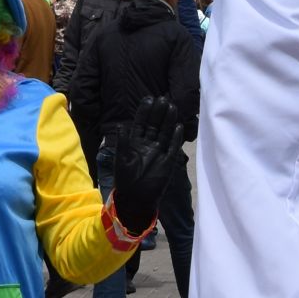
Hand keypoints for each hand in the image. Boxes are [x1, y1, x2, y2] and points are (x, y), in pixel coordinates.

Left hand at [105, 93, 185, 236]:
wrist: (136, 199)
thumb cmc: (125, 179)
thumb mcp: (121, 158)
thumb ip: (123, 142)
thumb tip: (120, 125)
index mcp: (135, 143)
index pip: (141, 123)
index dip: (144, 112)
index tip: (148, 99)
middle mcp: (148, 145)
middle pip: (155, 125)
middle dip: (158, 112)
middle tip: (163, 98)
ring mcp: (159, 152)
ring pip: (165, 133)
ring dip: (168, 120)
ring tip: (172, 106)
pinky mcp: (168, 162)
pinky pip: (173, 147)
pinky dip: (175, 138)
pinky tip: (178, 126)